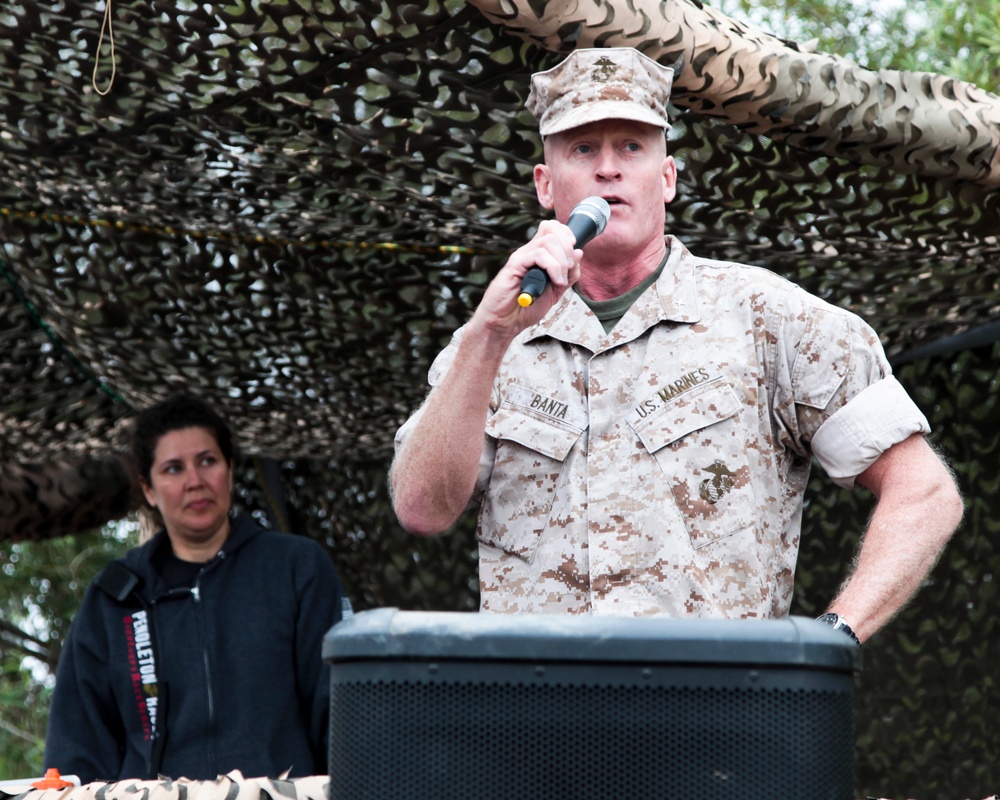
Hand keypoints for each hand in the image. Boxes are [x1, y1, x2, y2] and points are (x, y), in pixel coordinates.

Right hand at [475, 220, 581, 337]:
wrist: (506, 323)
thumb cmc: (526, 308)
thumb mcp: (556, 291)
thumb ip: (568, 274)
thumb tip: (579, 252)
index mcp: (537, 254)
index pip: (553, 228)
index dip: (567, 236)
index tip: (573, 255)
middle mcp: (528, 251)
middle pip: (552, 229)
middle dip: (568, 248)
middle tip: (568, 269)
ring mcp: (521, 257)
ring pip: (548, 241)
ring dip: (562, 261)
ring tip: (560, 280)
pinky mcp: (514, 265)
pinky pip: (539, 256)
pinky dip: (553, 268)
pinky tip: (554, 282)